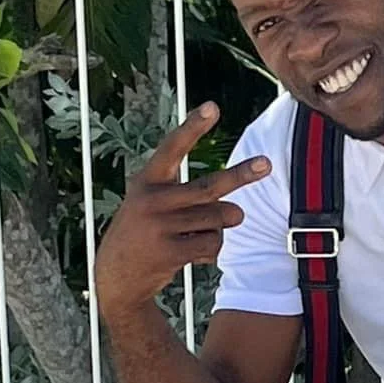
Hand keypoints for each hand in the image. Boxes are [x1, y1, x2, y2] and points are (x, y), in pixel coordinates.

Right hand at [94, 102, 270, 322]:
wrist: (116, 275)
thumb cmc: (144, 232)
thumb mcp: (151, 203)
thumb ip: (190, 197)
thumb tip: (238, 212)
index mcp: (147, 180)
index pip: (172, 148)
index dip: (193, 127)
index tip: (213, 107)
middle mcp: (152, 199)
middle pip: (209, 187)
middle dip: (240, 176)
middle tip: (266, 164)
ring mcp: (160, 226)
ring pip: (216, 219)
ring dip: (219, 227)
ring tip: (198, 232)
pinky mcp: (169, 252)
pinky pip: (212, 244)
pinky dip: (212, 249)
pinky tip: (192, 253)